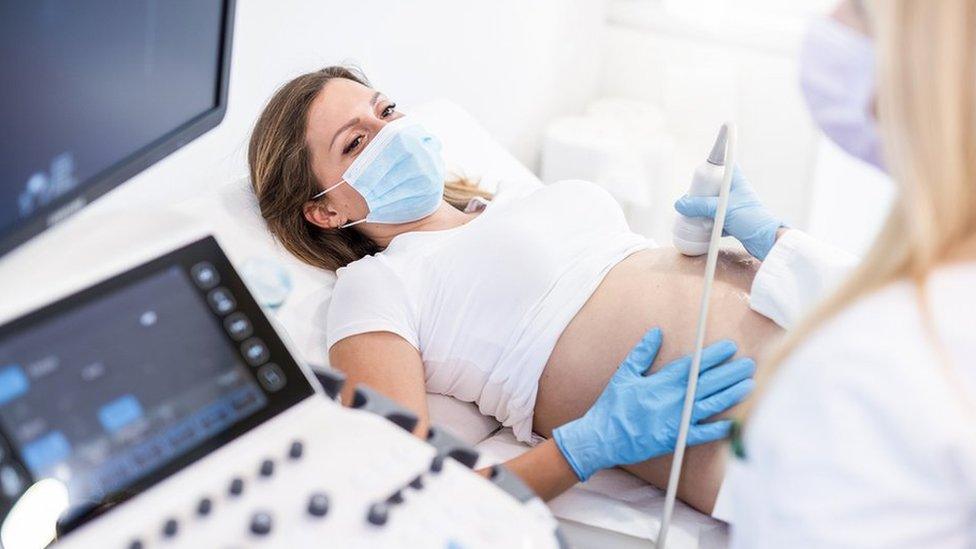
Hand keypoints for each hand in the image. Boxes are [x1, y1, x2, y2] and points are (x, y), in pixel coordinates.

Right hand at [552, 328, 754, 481]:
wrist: (602, 438)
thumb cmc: (612, 406)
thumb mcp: (624, 374)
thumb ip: (641, 353)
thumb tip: (656, 332)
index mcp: (660, 383)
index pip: (693, 366)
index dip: (713, 356)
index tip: (730, 347)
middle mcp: (671, 400)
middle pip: (707, 383)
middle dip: (730, 372)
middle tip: (750, 364)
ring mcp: (675, 421)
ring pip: (710, 405)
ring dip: (731, 395)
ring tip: (749, 385)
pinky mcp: (674, 440)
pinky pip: (701, 435)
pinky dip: (717, 430)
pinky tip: (733, 423)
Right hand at [674, 167, 784, 259]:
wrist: (766, 241)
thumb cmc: (751, 219)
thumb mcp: (722, 209)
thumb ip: (700, 205)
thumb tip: (681, 204)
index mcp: (737, 182)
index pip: (724, 167)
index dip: (711, 169)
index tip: (699, 176)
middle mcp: (736, 192)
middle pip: (713, 188)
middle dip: (701, 195)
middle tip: (692, 201)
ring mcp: (735, 207)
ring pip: (714, 205)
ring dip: (704, 211)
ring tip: (695, 216)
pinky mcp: (734, 221)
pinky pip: (717, 219)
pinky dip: (710, 223)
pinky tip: (704, 229)